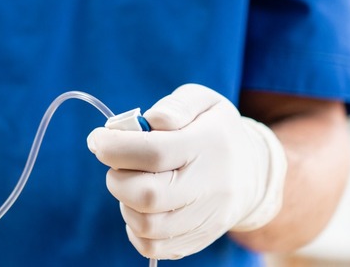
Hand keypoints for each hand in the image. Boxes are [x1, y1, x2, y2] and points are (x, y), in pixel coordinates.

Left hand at [87, 84, 287, 258]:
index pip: (154, 152)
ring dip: (124, 202)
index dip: (115, 147)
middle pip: (148, 195)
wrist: (251, 171)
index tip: (98, 139)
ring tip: (133, 182)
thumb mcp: (203, 101)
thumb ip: (175, 105)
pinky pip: (153, 248)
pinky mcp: (198, 240)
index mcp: (209, 144)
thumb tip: (150, 121)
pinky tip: (140, 206)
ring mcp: (206, 218)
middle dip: (117, 177)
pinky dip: (135, 228)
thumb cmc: (214, 130)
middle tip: (117, 163)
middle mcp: (210, 186)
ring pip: (147, 225)